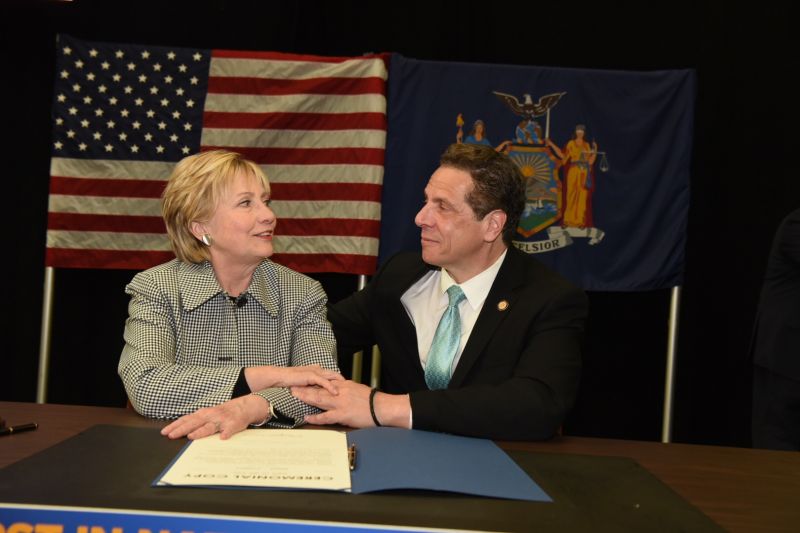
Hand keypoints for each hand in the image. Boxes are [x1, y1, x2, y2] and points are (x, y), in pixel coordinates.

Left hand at [161, 394, 268, 440]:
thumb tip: (179, 429)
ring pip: (210, 426)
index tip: (165, 432)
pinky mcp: (234, 424)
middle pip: (194, 423)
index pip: (186, 419)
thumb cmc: (224, 413)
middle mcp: (211, 415)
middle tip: (172, 435)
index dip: (175, 425)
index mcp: (203, 414)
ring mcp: (222, 420)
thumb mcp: (208, 414)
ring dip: (200, 432)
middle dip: (182, 429)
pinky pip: (230, 429)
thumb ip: (197, 421)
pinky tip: (223, 438)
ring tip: (191, 437)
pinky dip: (226, 433)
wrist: (246, 405)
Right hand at [245, 365, 343, 394]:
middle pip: (334, 375)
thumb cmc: (290, 381)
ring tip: (348, 391)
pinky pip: (323, 381)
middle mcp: (317, 370)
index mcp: (317, 371)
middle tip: (353, 389)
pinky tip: (336, 392)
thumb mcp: (305, 384)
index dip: (340, 381)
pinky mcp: (310, 376)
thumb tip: (319, 392)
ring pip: (331, 377)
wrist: (280, 378)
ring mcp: (314, 372)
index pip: (332, 375)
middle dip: (344, 382)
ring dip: (340, 384)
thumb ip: (312, 386)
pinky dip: (330, 387)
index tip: (350, 387)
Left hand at [292, 381, 410, 428]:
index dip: (312, 382)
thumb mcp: (358, 389)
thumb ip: (346, 389)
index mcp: (344, 386)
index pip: (324, 383)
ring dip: (306, 397)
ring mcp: (340, 403)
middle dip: (304, 387)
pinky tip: (307, 417)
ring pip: (319, 399)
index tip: (302, 380)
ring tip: (294, 396)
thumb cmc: (372, 400)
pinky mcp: (342, 414)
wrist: (382, 407)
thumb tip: (338, 388)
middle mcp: (340, 392)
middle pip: (319, 389)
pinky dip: (315, 417)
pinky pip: (326, 416)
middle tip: (292, 386)